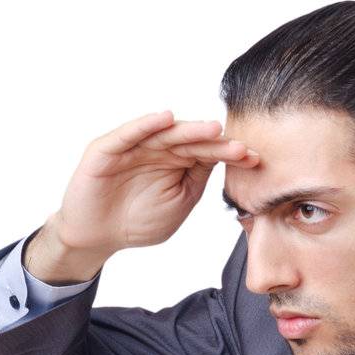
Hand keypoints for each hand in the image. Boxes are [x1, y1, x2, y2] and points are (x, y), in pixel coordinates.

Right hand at [42, 110, 260, 266]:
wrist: (99, 236)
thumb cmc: (139, 220)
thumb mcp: (179, 201)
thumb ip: (197, 179)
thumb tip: (222, 157)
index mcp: (177, 162)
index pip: (207, 153)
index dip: (229, 155)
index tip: (255, 159)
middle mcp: (158, 149)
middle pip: (191, 141)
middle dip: (216, 143)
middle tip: (241, 146)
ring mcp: (133, 147)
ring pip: (165, 134)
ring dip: (189, 130)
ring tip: (213, 129)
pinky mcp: (108, 149)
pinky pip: (129, 134)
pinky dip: (146, 125)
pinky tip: (165, 119)